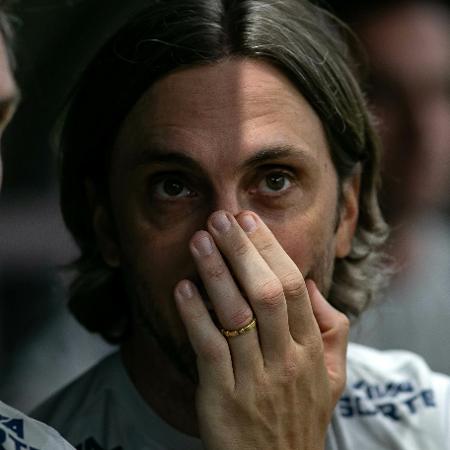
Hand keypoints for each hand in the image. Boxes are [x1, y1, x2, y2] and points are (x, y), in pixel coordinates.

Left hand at [174, 210, 348, 449]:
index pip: (292, 287)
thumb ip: (331, 330)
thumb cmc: (300, 416)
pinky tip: (183, 287)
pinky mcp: (223, 397)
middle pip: (266, 292)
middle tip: (221, 218)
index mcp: (310, 349)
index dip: (270, 249)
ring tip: (200, 240)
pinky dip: (195, 315)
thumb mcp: (332, 377)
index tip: (250, 220)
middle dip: (242, 250)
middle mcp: (286, 359)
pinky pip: (208, 348)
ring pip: (236, 315)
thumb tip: (310, 285)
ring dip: (216, 273)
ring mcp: (254, 379)